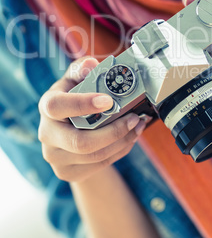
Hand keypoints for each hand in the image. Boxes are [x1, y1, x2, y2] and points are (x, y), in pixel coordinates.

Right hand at [38, 57, 145, 182]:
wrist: (68, 131)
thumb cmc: (73, 98)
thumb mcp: (75, 80)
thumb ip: (82, 69)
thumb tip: (91, 64)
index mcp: (47, 107)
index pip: (57, 107)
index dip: (82, 104)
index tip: (108, 101)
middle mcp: (46, 134)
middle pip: (80, 142)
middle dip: (113, 131)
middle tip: (134, 118)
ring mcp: (55, 158)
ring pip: (94, 156)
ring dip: (122, 141)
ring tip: (138, 125)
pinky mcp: (68, 173)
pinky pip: (100, 165)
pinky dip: (120, 151)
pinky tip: (129, 138)